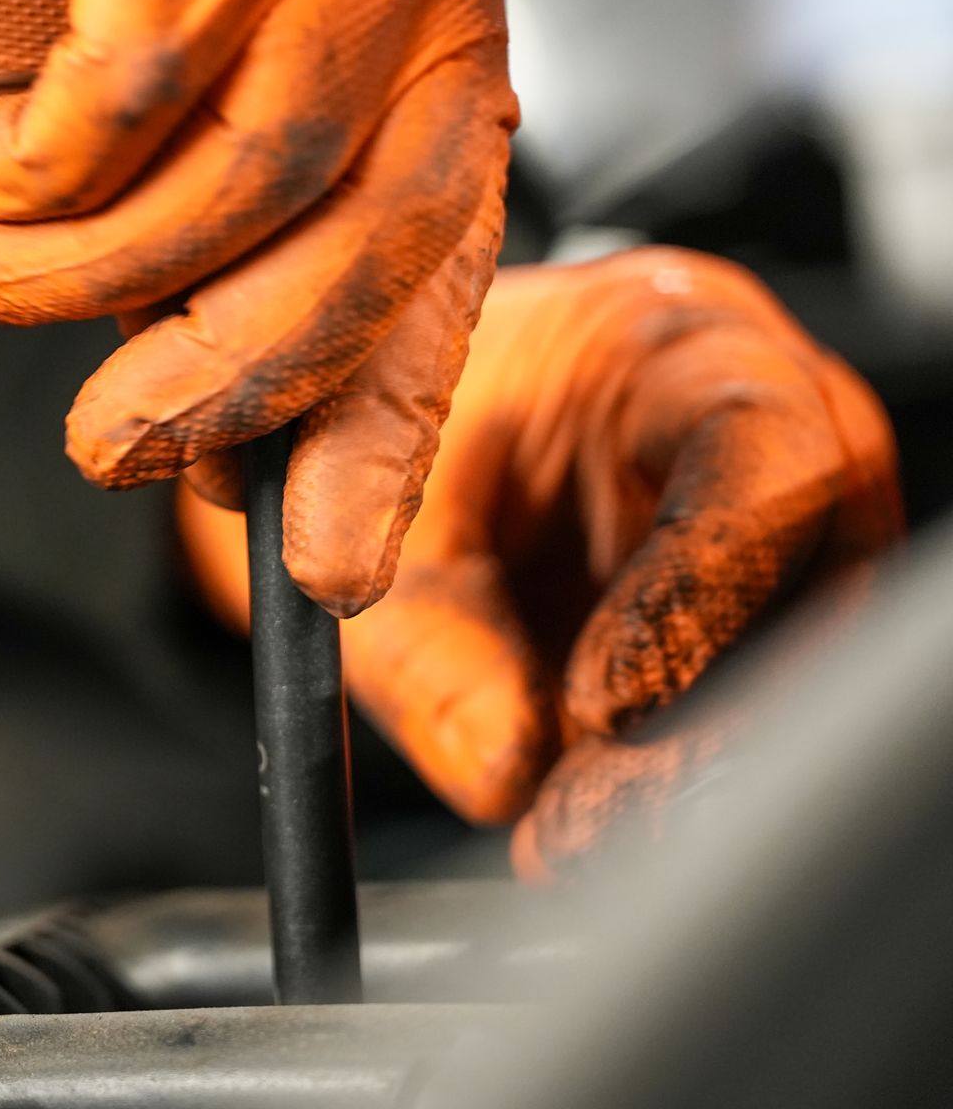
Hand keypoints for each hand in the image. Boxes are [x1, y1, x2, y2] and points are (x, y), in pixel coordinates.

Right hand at [0, 0, 517, 613]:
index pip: (441, 245)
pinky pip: (121, 105)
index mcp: (412, 10)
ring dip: (87, 284)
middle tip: (113, 452)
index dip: (381, 422)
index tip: (327, 570)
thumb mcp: (141, 79)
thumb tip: (196, 391)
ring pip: (247, 190)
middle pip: (376, 240)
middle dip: (233, 387)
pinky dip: (22, 177)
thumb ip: (186, 211)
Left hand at [179, 250, 902, 878]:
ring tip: (570, 836)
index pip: (758, 448)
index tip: (606, 705)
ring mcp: (774, 542)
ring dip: (684, 775)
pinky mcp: (745, 629)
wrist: (383, 415)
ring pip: (794, 670)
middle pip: (812, 588)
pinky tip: (581, 832)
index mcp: (680, 348)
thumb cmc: (388, 418)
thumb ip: (427, 635)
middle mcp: (765, 439)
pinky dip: (661, 788)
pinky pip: (737, 713)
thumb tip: (512, 769)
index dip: (702, 585)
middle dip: (711, 725)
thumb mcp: (370, 515)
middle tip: (599, 818)